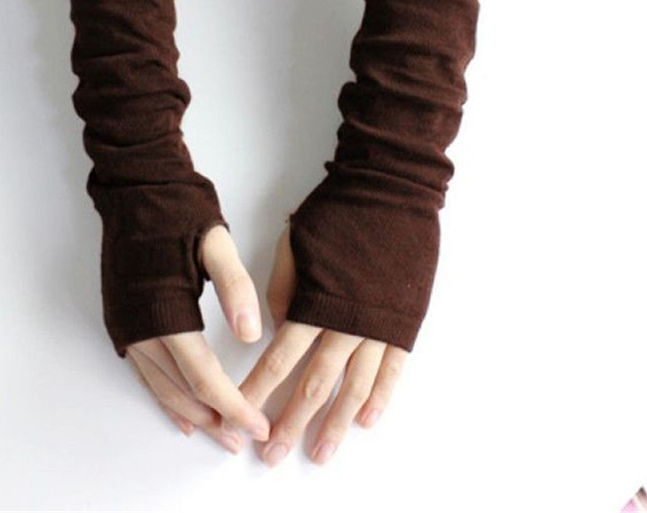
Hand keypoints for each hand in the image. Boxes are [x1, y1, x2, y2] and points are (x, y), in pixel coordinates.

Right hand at [125, 225, 270, 453]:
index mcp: (166, 309)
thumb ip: (235, 285)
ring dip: (189, 412)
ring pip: (158, 385)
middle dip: (213, 419)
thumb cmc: (179, 210)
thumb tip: (251, 334)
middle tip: (241, 439)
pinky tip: (178, 410)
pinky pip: (142, 371)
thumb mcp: (215, 240)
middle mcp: (140, 326)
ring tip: (216, 432)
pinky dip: (162, 394)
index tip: (257, 423)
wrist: (135, 189)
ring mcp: (126, 325)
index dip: (232, 404)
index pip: (203, 374)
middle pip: (180, 389)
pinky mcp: (121, 320)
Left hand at [240, 225, 407, 466]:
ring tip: (321, 453)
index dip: (259, 390)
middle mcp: (346, 321)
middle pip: (315, 382)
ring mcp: (379, 324)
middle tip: (273, 455)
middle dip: (291, 421)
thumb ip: (283, 287)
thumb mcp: (296, 240)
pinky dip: (380, 397)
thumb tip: (278, 325)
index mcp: (314, 301)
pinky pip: (392, 368)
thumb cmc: (338, 211)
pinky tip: (366, 421)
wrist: (390, 190)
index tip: (242, 414)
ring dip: (335, 423)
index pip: (280, 357)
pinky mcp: (404, 321)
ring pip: (355, 386)